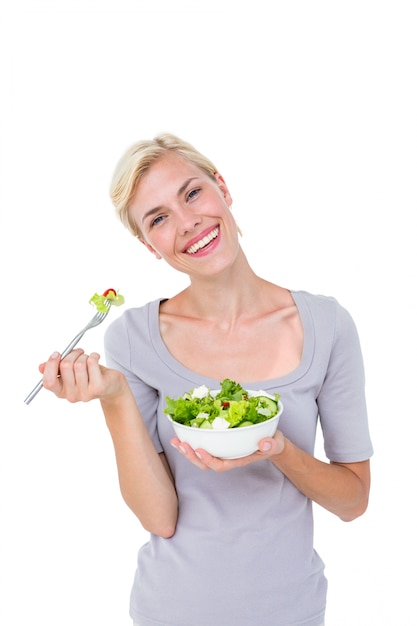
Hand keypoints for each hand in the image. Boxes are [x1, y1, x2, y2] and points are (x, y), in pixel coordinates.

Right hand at [39, 348, 126, 402]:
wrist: (112, 386)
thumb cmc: (89, 376)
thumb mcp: (70, 373)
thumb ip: (55, 369)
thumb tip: (40, 367)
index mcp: (60, 392)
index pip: (48, 382)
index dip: (51, 365)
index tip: (57, 353)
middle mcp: (71, 396)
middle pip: (65, 366)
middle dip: (72, 354)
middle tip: (79, 352)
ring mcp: (85, 393)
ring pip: (79, 363)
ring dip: (84, 356)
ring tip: (89, 358)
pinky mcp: (98, 387)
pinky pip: (92, 363)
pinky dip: (94, 355)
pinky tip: (96, 358)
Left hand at [170, 429, 285, 471]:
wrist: (271, 440)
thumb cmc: (272, 443)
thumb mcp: (276, 443)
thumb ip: (272, 445)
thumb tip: (264, 444)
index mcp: (238, 459)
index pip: (221, 465)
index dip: (208, 460)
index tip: (199, 450)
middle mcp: (227, 457)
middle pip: (205, 463)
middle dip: (192, 456)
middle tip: (182, 444)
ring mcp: (221, 451)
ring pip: (200, 456)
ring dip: (187, 450)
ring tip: (176, 441)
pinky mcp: (218, 443)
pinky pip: (202, 444)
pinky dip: (190, 440)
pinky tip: (181, 434)